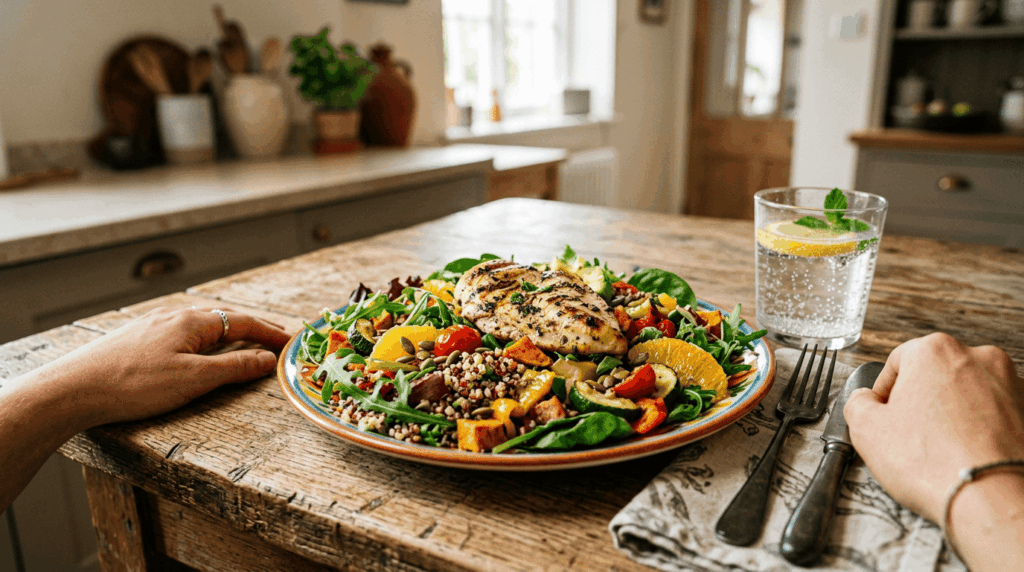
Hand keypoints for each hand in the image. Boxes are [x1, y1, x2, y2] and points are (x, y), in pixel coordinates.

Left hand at [29, 306, 292, 428]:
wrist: (72, 390)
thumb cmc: (133, 384)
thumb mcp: (193, 379)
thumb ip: (234, 367)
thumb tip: (267, 359)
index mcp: (192, 321)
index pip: (244, 321)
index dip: (272, 332)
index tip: (293, 342)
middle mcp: (175, 317)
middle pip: (225, 319)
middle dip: (254, 329)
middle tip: (278, 341)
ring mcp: (154, 326)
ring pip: (203, 326)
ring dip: (230, 334)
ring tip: (247, 345)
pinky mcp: (138, 340)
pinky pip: (184, 334)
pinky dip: (207, 341)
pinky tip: (201, 352)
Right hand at [844, 332, 1023, 522]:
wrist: (993, 499)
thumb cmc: (933, 462)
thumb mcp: (866, 430)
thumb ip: (857, 403)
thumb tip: (864, 400)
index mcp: (934, 350)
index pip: (897, 362)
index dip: (883, 392)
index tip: (881, 415)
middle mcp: (977, 357)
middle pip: (935, 375)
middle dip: (920, 402)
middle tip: (908, 435)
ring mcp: (1010, 383)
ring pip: (967, 394)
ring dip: (951, 414)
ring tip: (940, 450)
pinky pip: (994, 415)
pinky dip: (979, 429)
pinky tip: (966, 455)